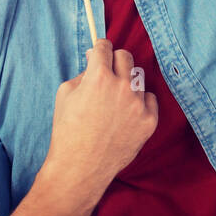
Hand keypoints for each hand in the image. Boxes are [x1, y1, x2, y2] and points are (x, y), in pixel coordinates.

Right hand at [42, 39, 157, 201]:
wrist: (79, 168)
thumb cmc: (67, 131)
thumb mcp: (65, 94)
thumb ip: (83, 72)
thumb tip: (95, 59)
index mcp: (99, 77)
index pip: (105, 47)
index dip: (100, 48)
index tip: (100, 52)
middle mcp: (122, 87)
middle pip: (125, 57)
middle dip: (114, 61)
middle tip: (107, 74)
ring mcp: (138, 105)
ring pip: (138, 78)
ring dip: (126, 83)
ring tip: (113, 101)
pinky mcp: (149, 121)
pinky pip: (149, 99)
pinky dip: (140, 103)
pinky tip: (126, 114)